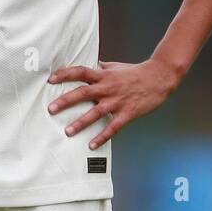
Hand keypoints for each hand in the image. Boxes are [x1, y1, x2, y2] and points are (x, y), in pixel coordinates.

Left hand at [47, 57, 181, 148]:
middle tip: (51, 109)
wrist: (160, 77)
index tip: (51, 79)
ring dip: (81, 123)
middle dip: (66, 101)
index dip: (65, 74)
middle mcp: (108, 88)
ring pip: (96, 113)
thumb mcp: (116, 67)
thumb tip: (89, 65)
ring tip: (67, 132)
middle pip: (83, 93)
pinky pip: (112, 127)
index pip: (80, 72)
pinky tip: (91, 146)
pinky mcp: (127, 113)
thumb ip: (101, 68)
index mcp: (104, 76)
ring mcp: (117, 101)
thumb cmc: (135, 72)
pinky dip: (102, 137)